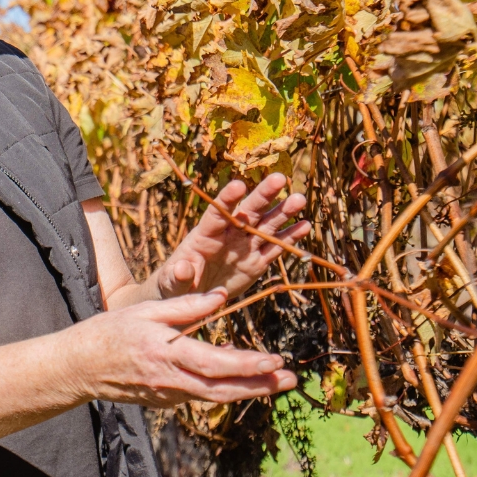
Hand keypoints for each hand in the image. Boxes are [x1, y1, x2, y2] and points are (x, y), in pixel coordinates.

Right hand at [71, 289, 297, 407]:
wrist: (81, 367)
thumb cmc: (111, 332)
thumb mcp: (145, 310)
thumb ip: (185, 306)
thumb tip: (220, 297)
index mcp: (167, 354)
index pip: (215, 364)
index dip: (247, 365)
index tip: (274, 361)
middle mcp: (172, 381)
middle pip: (224, 389)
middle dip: (261, 386)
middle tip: (292, 379)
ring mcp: (170, 395)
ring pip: (217, 397)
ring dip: (250, 390)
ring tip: (280, 382)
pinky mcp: (167, 400)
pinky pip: (202, 396)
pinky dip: (227, 389)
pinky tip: (246, 380)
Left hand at [152, 173, 307, 299]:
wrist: (189, 299)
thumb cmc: (175, 286)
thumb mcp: (172, 283)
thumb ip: (178, 276)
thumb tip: (182, 268)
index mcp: (205, 235)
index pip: (217, 214)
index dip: (228, 200)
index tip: (239, 186)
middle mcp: (228, 235)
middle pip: (247, 212)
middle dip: (263, 195)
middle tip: (280, 178)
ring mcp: (244, 247)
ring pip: (266, 226)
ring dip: (282, 213)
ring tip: (299, 199)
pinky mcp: (256, 263)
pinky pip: (275, 249)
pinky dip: (289, 238)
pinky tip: (304, 225)